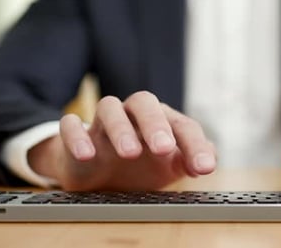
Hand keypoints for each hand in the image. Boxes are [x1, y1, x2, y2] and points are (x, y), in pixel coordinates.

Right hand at [28, 91, 216, 190]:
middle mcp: (133, 116)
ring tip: (129, 152)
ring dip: (120, 128)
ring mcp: (104, 124)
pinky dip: (77, 136)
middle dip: (155, 123)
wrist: (99, 176)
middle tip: (164, 148)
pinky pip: (70, 125)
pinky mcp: (76, 135)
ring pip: (108, 107)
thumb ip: (189, 161)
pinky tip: (87, 155)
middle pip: (144, 103)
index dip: (194, 144)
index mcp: (161, 122)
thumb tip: (210, 159)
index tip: (203, 168)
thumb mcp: (169, 167)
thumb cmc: (141, 168)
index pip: (181, 125)